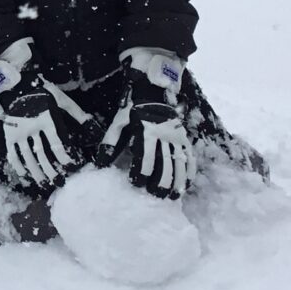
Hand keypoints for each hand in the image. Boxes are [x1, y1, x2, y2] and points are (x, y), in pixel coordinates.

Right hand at [0, 41, 93, 189]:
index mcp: (46, 119)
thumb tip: (91, 122)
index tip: (70, 167)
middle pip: (42, 155)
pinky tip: (25, 174)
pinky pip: (13, 153)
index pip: (57, 144)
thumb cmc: (39, 90)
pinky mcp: (9, 134)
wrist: (14, 83)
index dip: (64, 158)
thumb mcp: (59, 98)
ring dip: (36, 172)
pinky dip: (18, 165)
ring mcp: (19, 132)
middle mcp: (33, 128)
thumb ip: (74, 111)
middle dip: (51, 171)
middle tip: (59, 183)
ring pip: (28, 157)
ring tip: (43, 184)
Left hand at [105, 48, 193, 198]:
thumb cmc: (133, 111)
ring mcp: (176, 139)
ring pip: (179, 164)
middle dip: (160, 183)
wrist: (154, 92)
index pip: (145, 160)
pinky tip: (186, 184)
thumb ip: (110, 143)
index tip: (136, 184)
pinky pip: (190, 157)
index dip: (141, 174)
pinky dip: (189, 172)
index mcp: (145, 134)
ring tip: (172, 197)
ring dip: (176, 182)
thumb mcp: (118, 124)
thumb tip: (100, 164)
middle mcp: (163, 138)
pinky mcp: (184, 139)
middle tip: (155, 196)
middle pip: (164, 166)